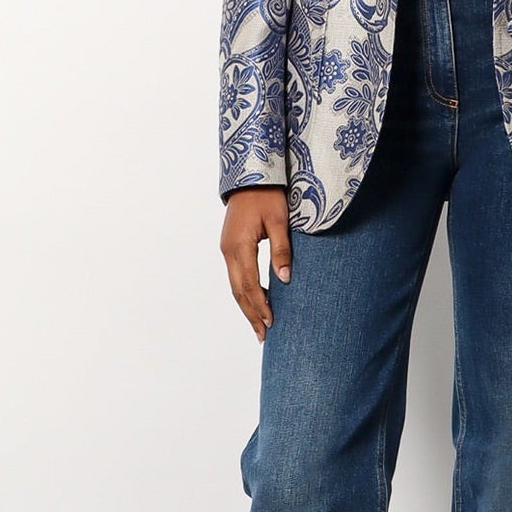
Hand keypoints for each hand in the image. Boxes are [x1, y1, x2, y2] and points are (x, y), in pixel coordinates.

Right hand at [220, 186, 292, 341]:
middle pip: (239, 291)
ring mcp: (226, 249)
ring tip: (259, 325)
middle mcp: (228, 251)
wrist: (250, 176)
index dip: (260, 306)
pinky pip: (235, 276)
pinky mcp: (229, 246)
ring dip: (246, 306)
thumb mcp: (280, 220)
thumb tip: (285, 278)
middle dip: (251, 314)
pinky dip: (244, 292)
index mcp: (240, 246)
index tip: (271, 322)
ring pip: (235, 286)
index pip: (250, 285)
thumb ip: (282, 249)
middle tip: (263, 335)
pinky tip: (255, 301)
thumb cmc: (268, 195)